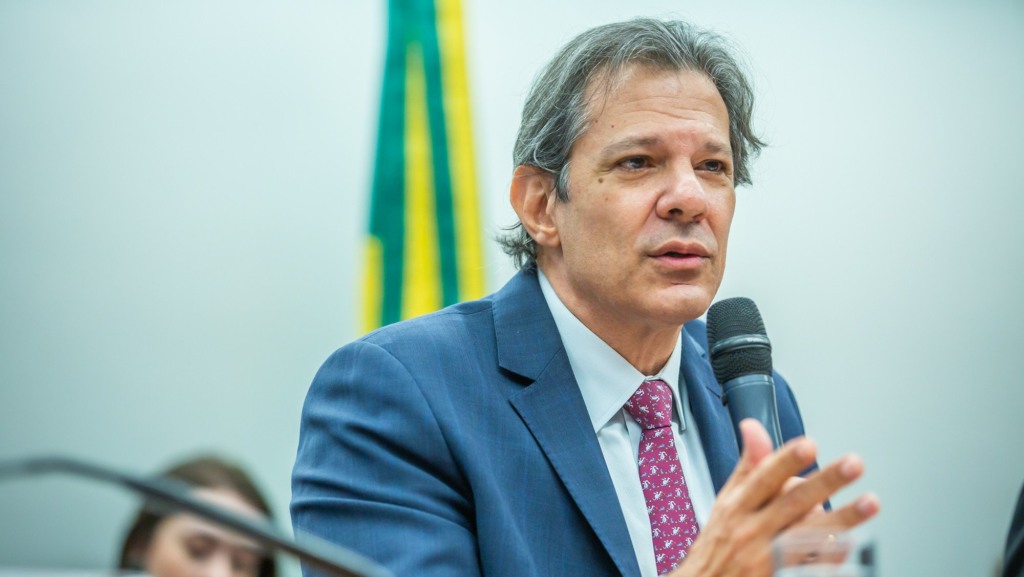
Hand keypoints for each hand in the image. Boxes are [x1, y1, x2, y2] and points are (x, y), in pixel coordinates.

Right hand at [668, 419, 879, 576]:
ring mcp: (766, 560)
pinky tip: (852, 545)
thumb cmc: (720, 543)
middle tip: (853, 464)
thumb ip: (747, 465)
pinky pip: (810, 569)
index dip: (786, 460)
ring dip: (841, 519)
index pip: (762, 478)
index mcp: (737, 506)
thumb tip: (753, 426)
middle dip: (825, 482)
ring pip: (808, 537)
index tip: (809, 445)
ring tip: (869, 502)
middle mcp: (751, 531)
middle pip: (792, 504)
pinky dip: (832, 558)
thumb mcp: (726, 501)